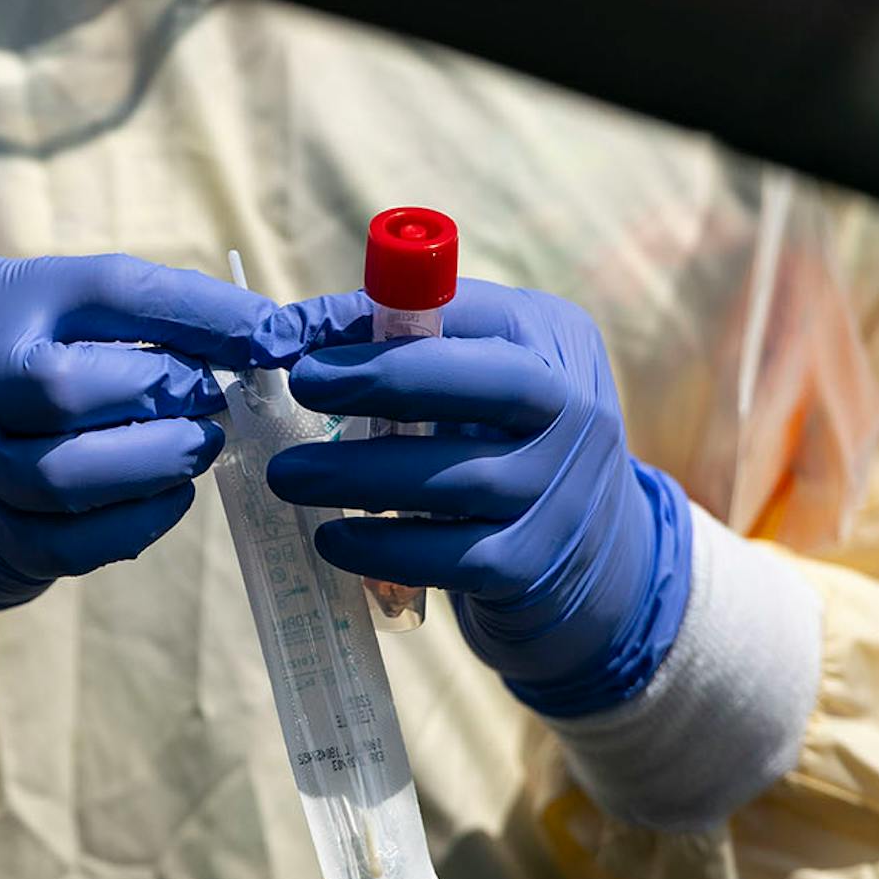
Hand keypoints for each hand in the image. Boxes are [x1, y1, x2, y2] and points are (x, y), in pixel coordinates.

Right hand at [0, 255, 272, 663]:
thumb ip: (123, 315)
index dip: (204, 313)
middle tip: (214, 396)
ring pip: (72, 474)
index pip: (107, 292)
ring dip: (160, 460)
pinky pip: (79, 540)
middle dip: (167, 392)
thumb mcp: (29, 311)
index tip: (276, 333)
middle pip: (70, 388)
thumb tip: (268, 333)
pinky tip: (171, 495)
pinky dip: (143, 517)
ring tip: (199, 446)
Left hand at [262, 281, 692, 716]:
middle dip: (390, 378)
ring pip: (460, 480)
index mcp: (553, 342)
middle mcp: (575, 411)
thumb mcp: (479, 372)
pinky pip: (453, 557)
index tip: (300, 336)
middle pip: (493, 385)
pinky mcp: (534, 565)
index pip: (471, 313)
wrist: (594, 554)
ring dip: (361, 476)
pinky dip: (385, 549)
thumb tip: (284, 333)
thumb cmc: (505, 440)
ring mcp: (560, 493)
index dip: (382, 320)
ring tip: (287, 476)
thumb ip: (402, 342)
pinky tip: (332, 539)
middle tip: (303, 384)